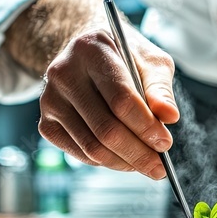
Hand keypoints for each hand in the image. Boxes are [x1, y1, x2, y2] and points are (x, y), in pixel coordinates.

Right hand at [38, 23, 179, 179]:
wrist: (87, 54)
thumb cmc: (124, 57)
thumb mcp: (149, 60)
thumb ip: (160, 88)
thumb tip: (169, 116)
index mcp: (91, 49)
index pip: (120, 99)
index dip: (145, 126)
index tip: (165, 143)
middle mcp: (63, 73)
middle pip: (105, 128)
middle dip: (137, 152)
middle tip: (158, 167)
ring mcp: (50, 100)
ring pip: (92, 147)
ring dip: (124, 162)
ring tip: (146, 163)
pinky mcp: (47, 123)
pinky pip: (80, 154)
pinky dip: (106, 162)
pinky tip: (124, 157)